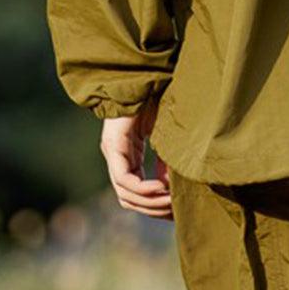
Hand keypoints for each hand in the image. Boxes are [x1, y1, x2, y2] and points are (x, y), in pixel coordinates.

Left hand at [100, 96, 172, 218]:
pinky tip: (162, 188)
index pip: (134, 193)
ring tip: (172, 202)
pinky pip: (125, 178)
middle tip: (176, 212)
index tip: (176, 211)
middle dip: (153, 209)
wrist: (147, 76)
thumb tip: (172, 189)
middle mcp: (116, 158)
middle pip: (128, 200)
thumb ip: (166, 163)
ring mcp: (113, 153)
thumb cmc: (158, 101)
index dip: (154, 206)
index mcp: (128, 157)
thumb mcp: (166, 139)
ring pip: (125, 194)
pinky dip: (143, 189)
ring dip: (149, 203)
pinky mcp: (114, 146)